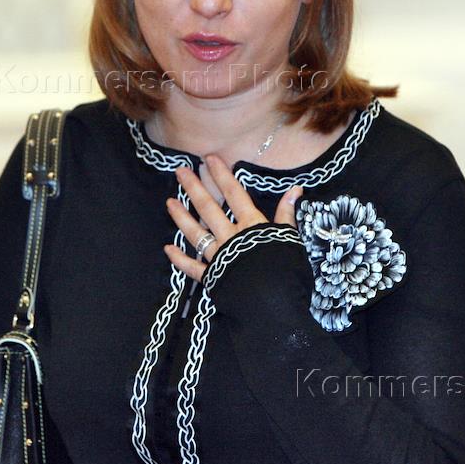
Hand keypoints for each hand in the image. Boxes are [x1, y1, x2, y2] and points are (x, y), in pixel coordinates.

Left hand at [163, 153, 303, 282]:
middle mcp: (231, 237)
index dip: (222, 175)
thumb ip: (287, 213)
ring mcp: (219, 257)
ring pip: (196, 234)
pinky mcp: (212, 278)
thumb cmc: (287, 271)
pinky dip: (180, 259)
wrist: (275, 305)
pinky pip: (193, 267)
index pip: (235, 194)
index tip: (209, 158)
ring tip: (169, 202)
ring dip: (181, 218)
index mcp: (251, 225)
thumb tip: (296, 188)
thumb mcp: (290, 238)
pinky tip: (168, 249)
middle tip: (179, 171)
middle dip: (194, 188)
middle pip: (209, 208)